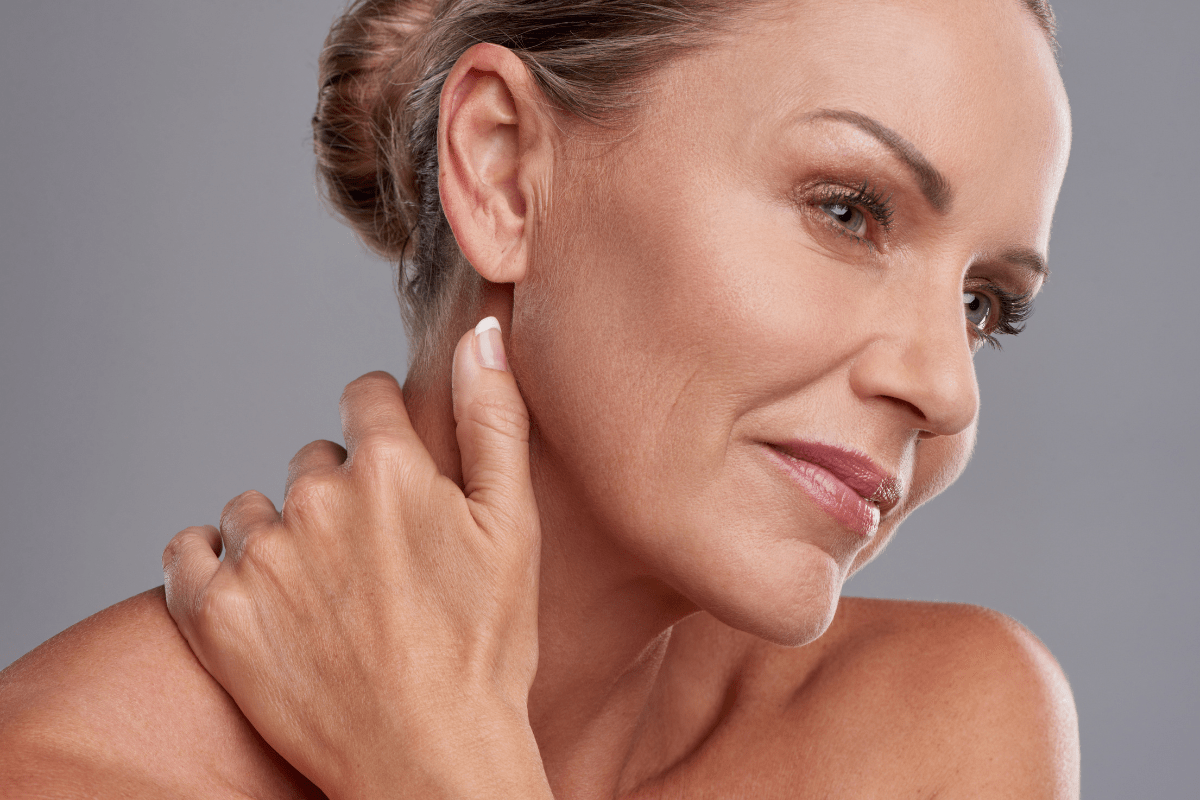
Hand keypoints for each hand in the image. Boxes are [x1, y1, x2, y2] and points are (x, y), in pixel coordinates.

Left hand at [162, 319, 551, 798]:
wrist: (430, 757)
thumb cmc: (484, 647)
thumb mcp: (513, 526)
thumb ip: (493, 418)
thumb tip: (480, 332)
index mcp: (389, 468)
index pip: (363, 397)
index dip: (385, 432)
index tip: (396, 477)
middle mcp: (315, 499)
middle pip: (312, 458)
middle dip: (339, 491)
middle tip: (373, 559)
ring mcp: (260, 557)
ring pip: (256, 506)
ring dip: (282, 532)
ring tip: (322, 592)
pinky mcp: (215, 614)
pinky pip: (187, 551)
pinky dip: (213, 560)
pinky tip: (255, 590)